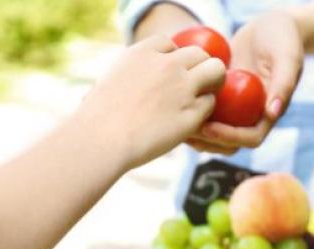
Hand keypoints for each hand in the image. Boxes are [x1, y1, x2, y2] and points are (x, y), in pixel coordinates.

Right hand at [74, 35, 224, 169]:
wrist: (102, 140)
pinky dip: (203, 112)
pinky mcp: (191, 114)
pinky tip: (191, 122)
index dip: (172, 59)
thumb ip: (129, 74)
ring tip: (201, 99)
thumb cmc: (97, 118)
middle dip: (199, 68)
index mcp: (144, 53)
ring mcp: (182, 88)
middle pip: (199, 53)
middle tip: (194, 86)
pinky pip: (209, 104)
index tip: (167, 75)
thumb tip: (129, 80)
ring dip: (212, 84)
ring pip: (216, 71)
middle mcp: (167, 65)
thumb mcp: (109, 81)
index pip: (170, 44)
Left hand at [188, 10, 303, 153]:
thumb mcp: (287, 57)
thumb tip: (272, 113)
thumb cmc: (282, 38)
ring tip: (175, 122)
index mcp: (268, 113)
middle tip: (187, 131)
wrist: (268, 25)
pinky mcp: (221, 97)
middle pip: (229, 143)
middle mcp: (251, 116)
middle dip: (208, 142)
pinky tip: (173, 104)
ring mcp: (234, 109)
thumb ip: (284, 83)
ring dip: (196, 134)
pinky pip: (204, 112)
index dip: (229, 138)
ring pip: (213, 133)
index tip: (209, 128)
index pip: (250, 139)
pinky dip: (190, 112)